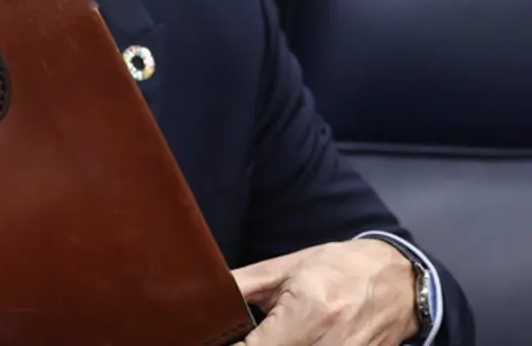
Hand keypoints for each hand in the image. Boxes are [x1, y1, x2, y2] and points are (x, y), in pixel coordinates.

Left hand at [231, 240, 418, 345]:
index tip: (219, 340)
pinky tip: (291, 340)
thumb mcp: (285, 268)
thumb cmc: (340, 269)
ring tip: (271, 335)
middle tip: (242, 337)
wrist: (400, 282)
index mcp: (308, 312)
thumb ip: (242, 284)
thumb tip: (206, 297)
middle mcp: (329, 343)